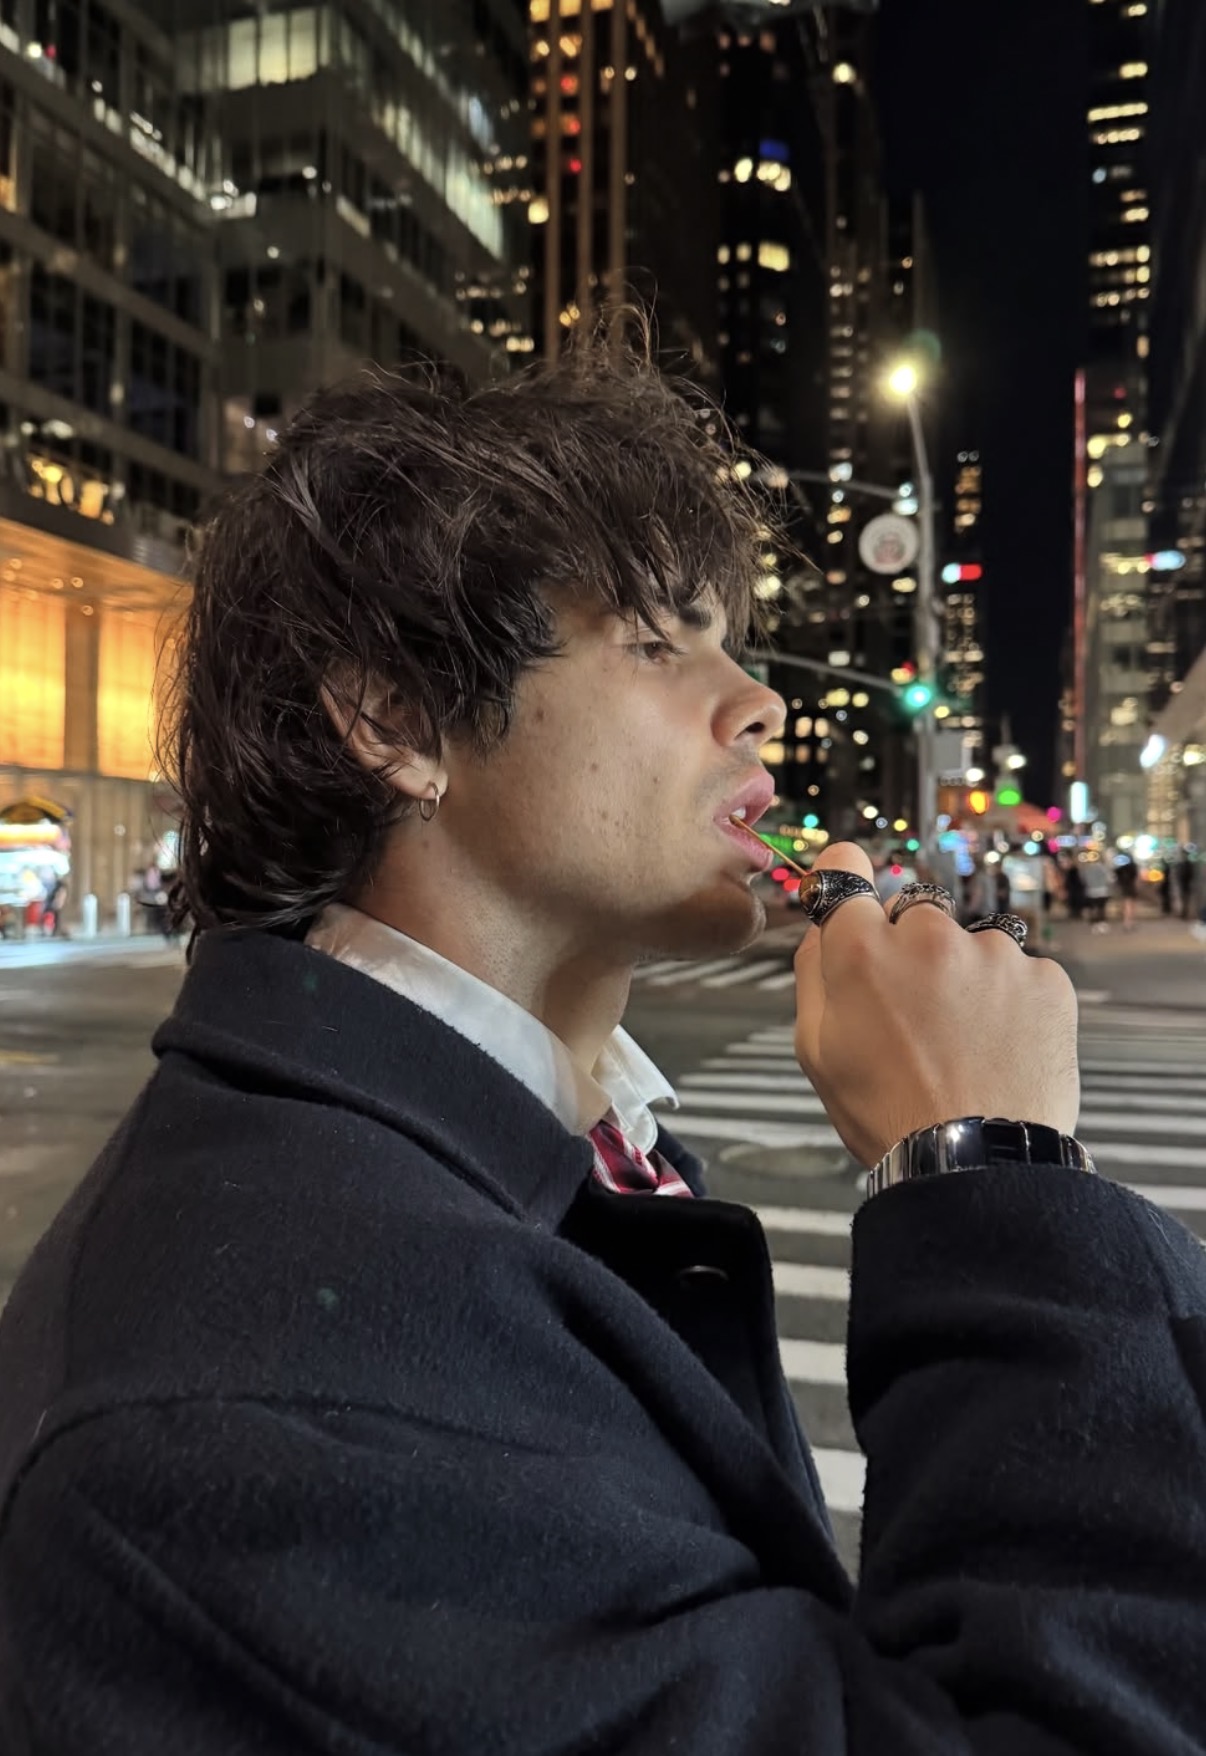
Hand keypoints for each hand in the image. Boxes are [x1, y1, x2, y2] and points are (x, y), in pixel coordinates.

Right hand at [793, 843, 1079, 1168]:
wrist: (977, 1164)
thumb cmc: (887, 1112)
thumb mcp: (816, 1050)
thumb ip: (813, 973)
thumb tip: (822, 926)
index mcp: (861, 949)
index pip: (845, 868)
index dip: (846, 880)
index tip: (852, 891)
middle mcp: (927, 935)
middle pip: (914, 915)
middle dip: (912, 950)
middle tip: (915, 1014)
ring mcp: (992, 953)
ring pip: (971, 946)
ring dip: (965, 977)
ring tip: (963, 1043)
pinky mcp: (1044, 978)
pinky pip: (1020, 973)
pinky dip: (1010, 1002)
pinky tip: (998, 1047)